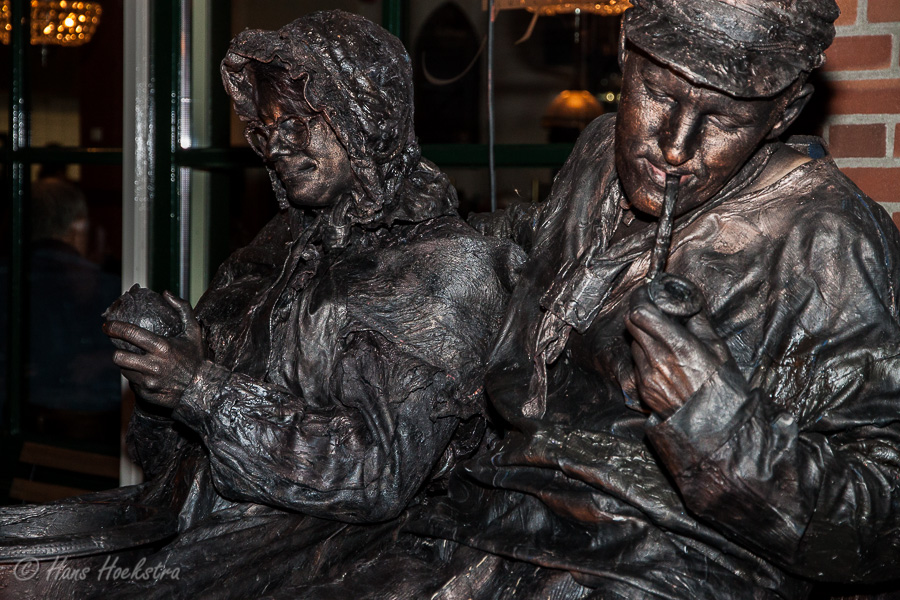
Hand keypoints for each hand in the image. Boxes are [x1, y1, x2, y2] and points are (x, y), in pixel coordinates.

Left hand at [103, 291, 204, 408]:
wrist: (203, 389)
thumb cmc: (197, 358)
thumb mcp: (194, 331)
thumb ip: (182, 309)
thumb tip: (166, 293)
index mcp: (162, 347)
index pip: (130, 334)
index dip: (114, 328)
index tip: (107, 325)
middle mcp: (153, 365)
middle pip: (118, 356)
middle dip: (117, 351)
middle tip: (121, 349)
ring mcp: (149, 381)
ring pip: (124, 370)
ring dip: (127, 365)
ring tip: (137, 362)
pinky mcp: (147, 394)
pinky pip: (133, 383)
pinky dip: (137, 378)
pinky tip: (147, 375)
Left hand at [625, 285, 730, 416]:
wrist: (715, 424)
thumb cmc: (721, 385)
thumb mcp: (717, 348)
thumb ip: (698, 322)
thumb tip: (687, 303)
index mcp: (678, 346)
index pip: (642, 313)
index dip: (640, 299)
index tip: (645, 293)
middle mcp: (658, 359)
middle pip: (631, 324)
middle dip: (638, 313)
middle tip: (650, 310)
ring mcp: (647, 375)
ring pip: (633, 343)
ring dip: (642, 335)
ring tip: (660, 338)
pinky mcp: (643, 388)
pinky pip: (637, 363)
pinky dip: (644, 356)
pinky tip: (661, 360)